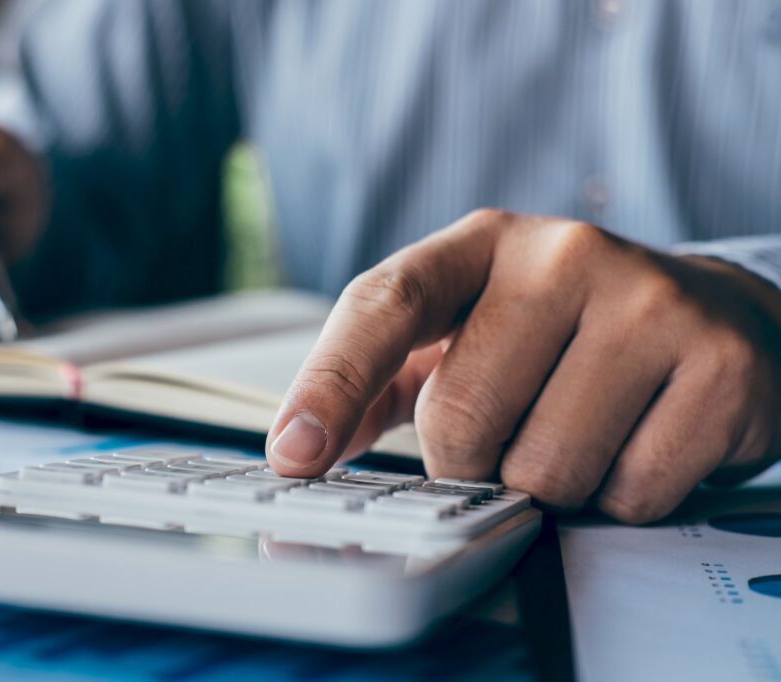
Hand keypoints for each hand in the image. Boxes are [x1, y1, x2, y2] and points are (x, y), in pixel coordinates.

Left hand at [266, 209, 780, 522]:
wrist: (706, 315)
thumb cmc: (561, 333)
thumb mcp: (465, 330)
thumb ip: (382, 379)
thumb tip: (302, 443)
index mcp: (480, 244)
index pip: (384, 304)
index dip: (331, 383)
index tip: (294, 453)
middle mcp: (561, 255)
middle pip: (462, 418)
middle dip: (471, 463)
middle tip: (508, 440)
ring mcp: (646, 303)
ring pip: (546, 469)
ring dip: (549, 486)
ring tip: (581, 435)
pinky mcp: (715, 364)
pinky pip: (629, 492)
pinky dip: (620, 498)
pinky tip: (636, 444)